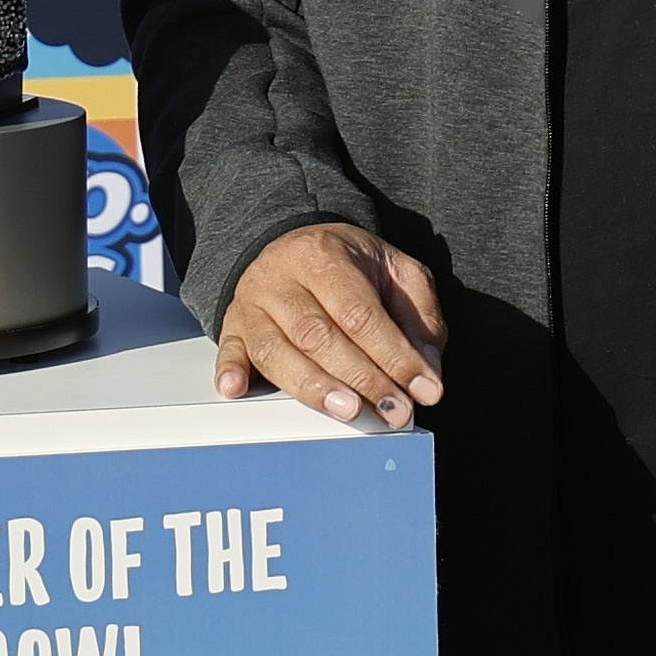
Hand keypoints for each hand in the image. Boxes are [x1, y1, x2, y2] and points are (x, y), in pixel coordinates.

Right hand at [213, 221, 446, 428]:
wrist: (297, 244)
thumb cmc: (350, 266)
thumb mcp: (396, 273)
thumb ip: (418, 318)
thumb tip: (426, 369)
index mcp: (324, 255)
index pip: (360, 314)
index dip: (394, 356)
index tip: (423, 389)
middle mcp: (281, 276)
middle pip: (317, 336)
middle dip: (361, 380)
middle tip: (394, 410)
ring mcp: (251, 302)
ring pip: (276, 351)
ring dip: (313, 387)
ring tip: (348, 411)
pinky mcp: (233, 324)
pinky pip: (228, 350)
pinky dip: (231, 371)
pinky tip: (237, 389)